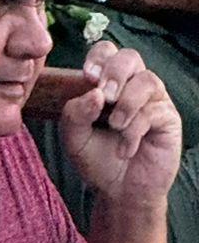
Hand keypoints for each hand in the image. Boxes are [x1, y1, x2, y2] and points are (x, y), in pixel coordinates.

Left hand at [61, 41, 180, 209]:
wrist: (119, 192)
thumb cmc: (94, 157)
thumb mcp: (74, 135)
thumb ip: (75, 111)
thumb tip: (95, 93)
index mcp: (107, 81)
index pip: (107, 51)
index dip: (98, 57)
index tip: (87, 77)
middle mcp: (132, 85)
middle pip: (131, 56)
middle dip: (115, 72)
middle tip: (104, 95)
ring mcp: (153, 101)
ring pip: (148, 80)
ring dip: (128, 101)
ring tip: (114, 124)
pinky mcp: (168, 121)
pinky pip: (154, 112)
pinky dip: (135, 130)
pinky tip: (124, 148)